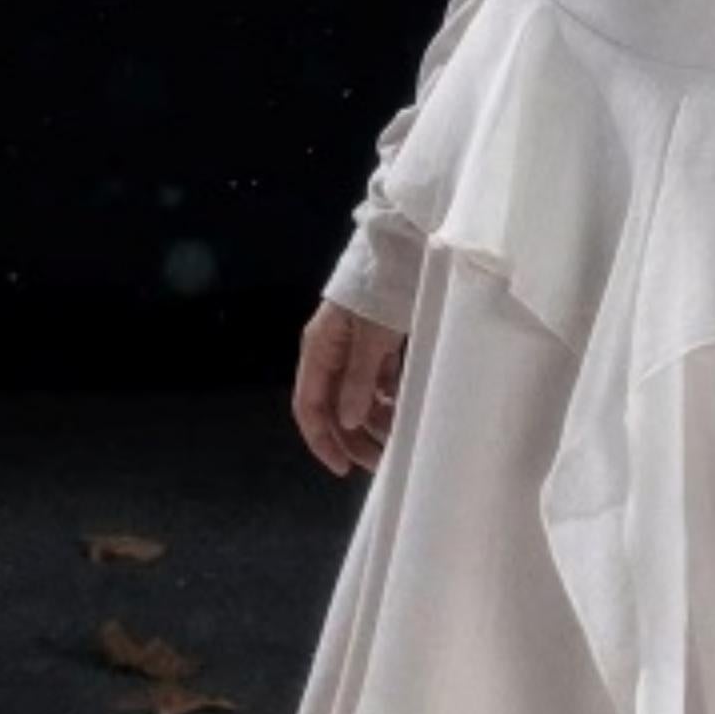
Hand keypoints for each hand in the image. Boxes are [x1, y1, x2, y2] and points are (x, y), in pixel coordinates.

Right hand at [291, 298, 405, 477]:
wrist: (401, 245)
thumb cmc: (381, 286)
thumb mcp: (370, 336)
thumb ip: (358, 379)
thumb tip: (347, 422)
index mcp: (319, 349)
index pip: (310, 407)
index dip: (323, 441)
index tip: (343, 468)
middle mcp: (331, 351)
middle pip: (335, 407)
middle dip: (354, 438)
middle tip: (380, 463)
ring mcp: (353, 346)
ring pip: (358, 395)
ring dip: (374, 420)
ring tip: (398, 440)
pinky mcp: (376, 340)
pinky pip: (377, 379)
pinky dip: (388, 397)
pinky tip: (404, 410)